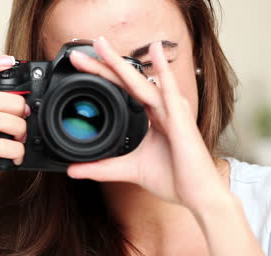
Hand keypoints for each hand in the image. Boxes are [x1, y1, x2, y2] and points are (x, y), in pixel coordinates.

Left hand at [67, 37, 227, 210]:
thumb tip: (72, 171)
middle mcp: (160, 108)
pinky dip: (163, 70)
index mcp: (150, 116)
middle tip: (80, 53)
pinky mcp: (180, 118)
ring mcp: (171, 111)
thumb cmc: (172, 178)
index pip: (121, 91)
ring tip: (101, 45)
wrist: (198, 196)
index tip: (80, 68)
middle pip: (126, 82)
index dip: (101, 79)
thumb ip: (100, 168)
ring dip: (119, 63)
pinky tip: (156, 49)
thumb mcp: (128, 169)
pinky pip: (169, 91)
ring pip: (140, 82)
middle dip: (102, 66)